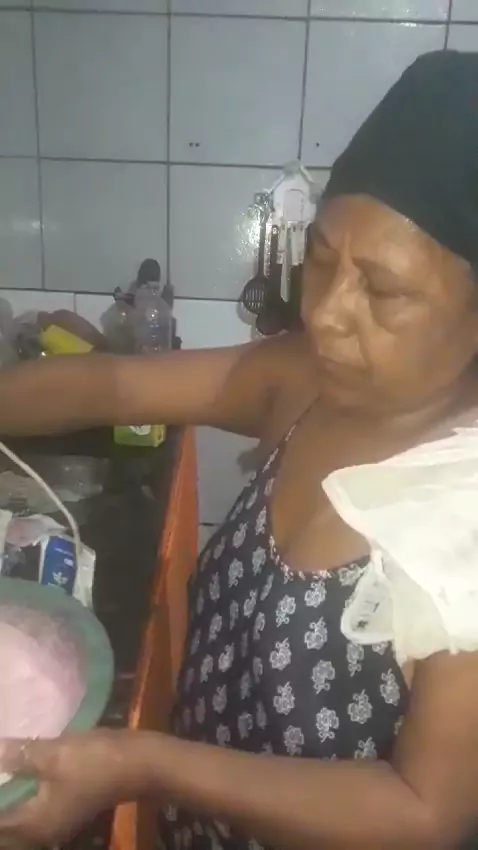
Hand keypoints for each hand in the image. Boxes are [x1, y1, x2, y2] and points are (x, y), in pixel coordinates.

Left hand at [0, 730, 139, 846]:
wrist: (143, 763)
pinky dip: (25, 793)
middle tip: (3, 768)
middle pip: (8, 826)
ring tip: (8, 768)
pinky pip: (34, 806)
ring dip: (11, 795)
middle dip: (3, 795)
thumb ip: (20, 755)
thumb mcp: (55, 754)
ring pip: (21, 815)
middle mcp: (43, 831)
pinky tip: (25, 769)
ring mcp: (58, 820)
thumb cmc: (98, 761)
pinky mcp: (68, 806)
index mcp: (34, 825)